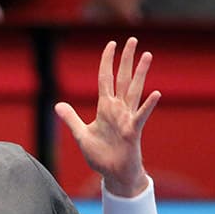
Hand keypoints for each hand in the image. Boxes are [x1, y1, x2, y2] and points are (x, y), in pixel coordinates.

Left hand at [55, 37, 160, 196]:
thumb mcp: (81, 135)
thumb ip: (71, 119)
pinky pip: (141, 116)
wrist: (113, 173)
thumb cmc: (100, 155)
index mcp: (105, 108)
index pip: (105, 79)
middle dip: (126, 59)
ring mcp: (127, 118)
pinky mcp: (133, 131)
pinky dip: (148, 105)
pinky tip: (156, 93)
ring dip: (140, 73)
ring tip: (147, 55)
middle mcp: (118, 109)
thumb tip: (58, 105)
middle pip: (123, 79)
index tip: (111, 44)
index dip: (107, 61)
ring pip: (134, 91)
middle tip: (133, 39)